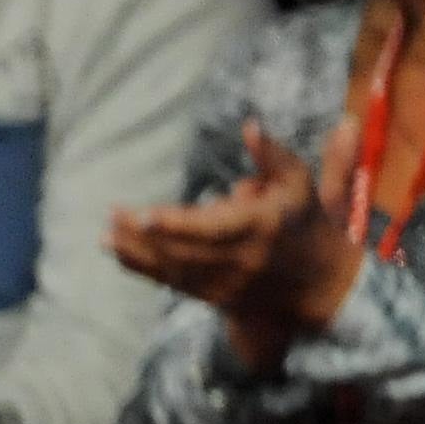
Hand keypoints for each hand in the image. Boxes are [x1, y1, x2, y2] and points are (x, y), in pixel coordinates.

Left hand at [107, 119, 362, 368]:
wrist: (319, 284)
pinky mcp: (215, 297)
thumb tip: (250, 126)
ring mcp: (227, 282)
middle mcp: (241, 259)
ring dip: (136, 254)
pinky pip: (174, 283)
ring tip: (104, 237)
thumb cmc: (304, 222)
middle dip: (144, 237)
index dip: (174, 225)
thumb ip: (272, 155)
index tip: (143, 215)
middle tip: (111, 217)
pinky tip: (119, 253)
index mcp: (261, 227)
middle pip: (184, 251)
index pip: (211, 230)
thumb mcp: (299, 183)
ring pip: (174, 270)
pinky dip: (145, 269)